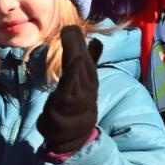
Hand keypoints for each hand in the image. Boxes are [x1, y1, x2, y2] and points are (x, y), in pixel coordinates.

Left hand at [37, 26, 100, 153]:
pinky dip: (73, 72)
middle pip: (83, 63)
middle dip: (77, 45)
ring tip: (70, 38)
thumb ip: (90, 63)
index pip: (87, 61)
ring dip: (74, 54)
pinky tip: (72, 59)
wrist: (72, 137)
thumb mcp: (84, 84)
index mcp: (90, 81)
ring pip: (77, 72)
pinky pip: (70, 85)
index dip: (81, 44)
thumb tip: (97, 41)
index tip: (74, 28)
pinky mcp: (67, 103)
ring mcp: (79, 95)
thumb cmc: (76, 107)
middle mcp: (87, 87)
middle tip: (70, 28)